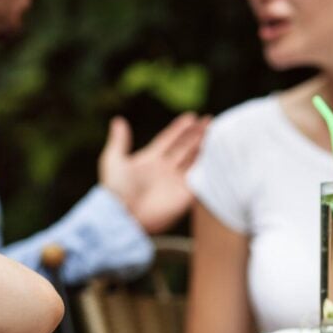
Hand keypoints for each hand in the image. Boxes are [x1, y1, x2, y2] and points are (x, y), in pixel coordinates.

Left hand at [99, 113, 208, 233]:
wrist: (124, 216)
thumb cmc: (115, 190)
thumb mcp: (114, 160)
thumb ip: (119, 141)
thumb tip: (118, 120)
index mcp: (149, 160)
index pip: (168, 140)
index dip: (179, 129)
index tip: (191, 116)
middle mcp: (165, 169)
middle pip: (185, 147)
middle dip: (197, 134)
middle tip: (209, 120)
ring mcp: (176, 181)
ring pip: (194, 160)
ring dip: (205, 146)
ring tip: (217, 131)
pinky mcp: (185, 195)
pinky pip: (201, 178)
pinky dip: (210, 167)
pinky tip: (219, 155)